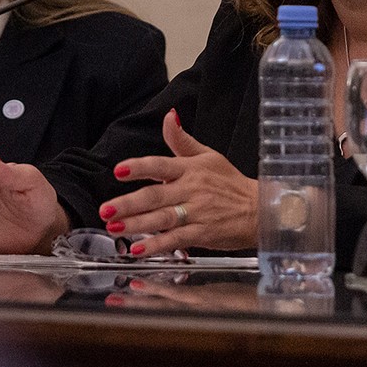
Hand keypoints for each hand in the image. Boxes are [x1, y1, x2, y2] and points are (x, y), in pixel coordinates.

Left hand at [100, 109, 257, 256]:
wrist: (260, 209)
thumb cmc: (231, 184)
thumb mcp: (208, 155)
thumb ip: (182, 140)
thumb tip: (168, 117)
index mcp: (191, 169)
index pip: (160, 164)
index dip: (139, 168)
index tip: (119, 171)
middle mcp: (192, 189)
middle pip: (155, 195)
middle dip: (128, 203)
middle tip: (106, 210)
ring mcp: (197, 212)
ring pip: (162, 218)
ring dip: (137, 224)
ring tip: (115, 228)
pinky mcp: (203, 233)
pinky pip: (176, 239)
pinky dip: (157, 245)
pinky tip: (138, 249)